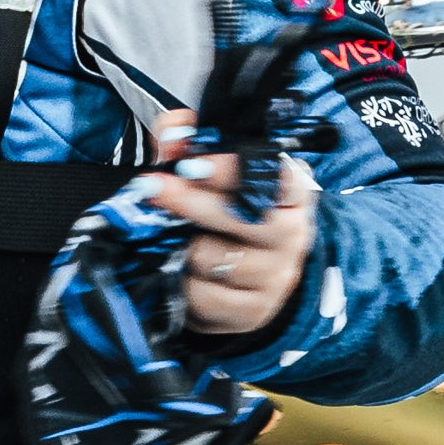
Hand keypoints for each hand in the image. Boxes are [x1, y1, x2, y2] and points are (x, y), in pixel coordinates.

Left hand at [138, 111, 315, 337]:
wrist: (240, 282)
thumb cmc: (221, 219)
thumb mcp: (207, 177)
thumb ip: (189, 146)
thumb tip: (173, 132)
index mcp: (288, 193)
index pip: (278, 176)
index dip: (233, 169)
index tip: (192, 162)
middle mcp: (291, 234)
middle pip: (245, 217)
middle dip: (192, 202)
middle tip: (153, 187)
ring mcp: (275, 276)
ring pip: (216, 259)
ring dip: (183, 248)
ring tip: (175, 242)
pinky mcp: (253, 312)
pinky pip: (204, 296)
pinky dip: (182, 285)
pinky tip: (181, 275)